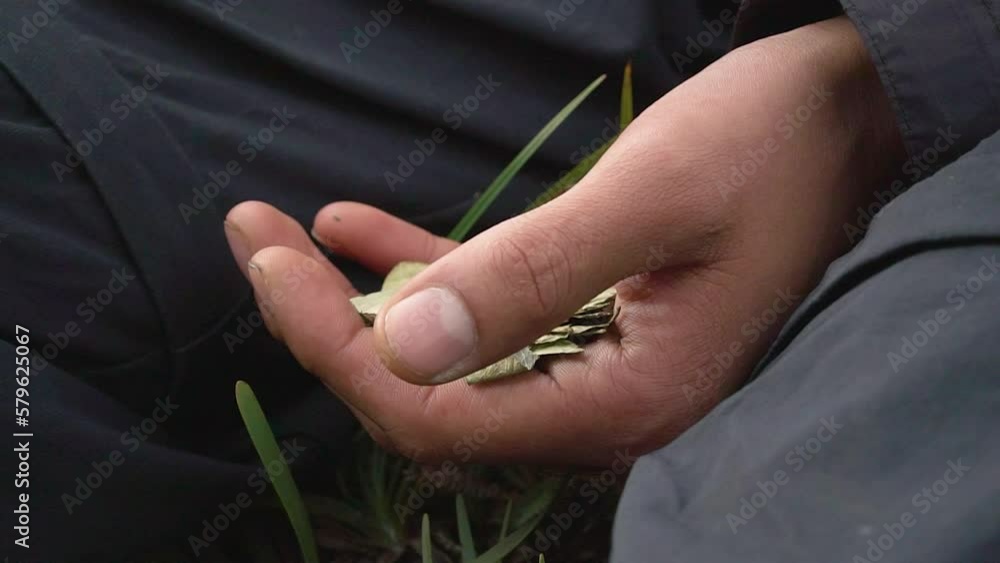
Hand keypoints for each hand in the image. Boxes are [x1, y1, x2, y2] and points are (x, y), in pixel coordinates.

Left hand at [224, 16, 903, 465]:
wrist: (841, 118)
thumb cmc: (766, 146)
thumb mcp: (650, 198)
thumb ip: (532, 276)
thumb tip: (405, 349)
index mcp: (618, 400)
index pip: (436, 415)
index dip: (339, 351)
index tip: (273, 266)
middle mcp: (596, 399)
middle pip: (425, 393)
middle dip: (324, 324)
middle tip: (253, 239)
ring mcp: (588, 360)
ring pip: (442, 354)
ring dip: (355, 299)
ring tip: (278, 235)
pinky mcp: (584, 312)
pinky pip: (479, 309)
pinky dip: (413, 271)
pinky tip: (352, 229)